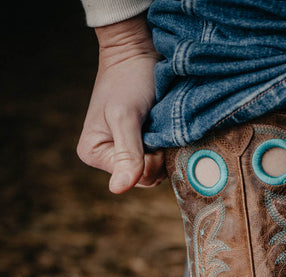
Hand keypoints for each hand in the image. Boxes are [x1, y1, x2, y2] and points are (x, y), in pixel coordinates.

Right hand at [77, 15, 164, 193]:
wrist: (138, 51)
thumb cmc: (129, 79)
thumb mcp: (126, 116)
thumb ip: (127, 154)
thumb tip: (118, 190)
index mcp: (94, 154)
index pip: (134, 179)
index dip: (149, 160)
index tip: (149, 133)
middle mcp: (107, 158)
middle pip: (145, 178)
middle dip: (157, 156)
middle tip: (155, 126)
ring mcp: (125, 152)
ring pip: (156, 170)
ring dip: (164, 150)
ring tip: (158, 124)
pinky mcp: (141, 145)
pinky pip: (160, 158)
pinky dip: (166, 145)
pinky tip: (163, 128)